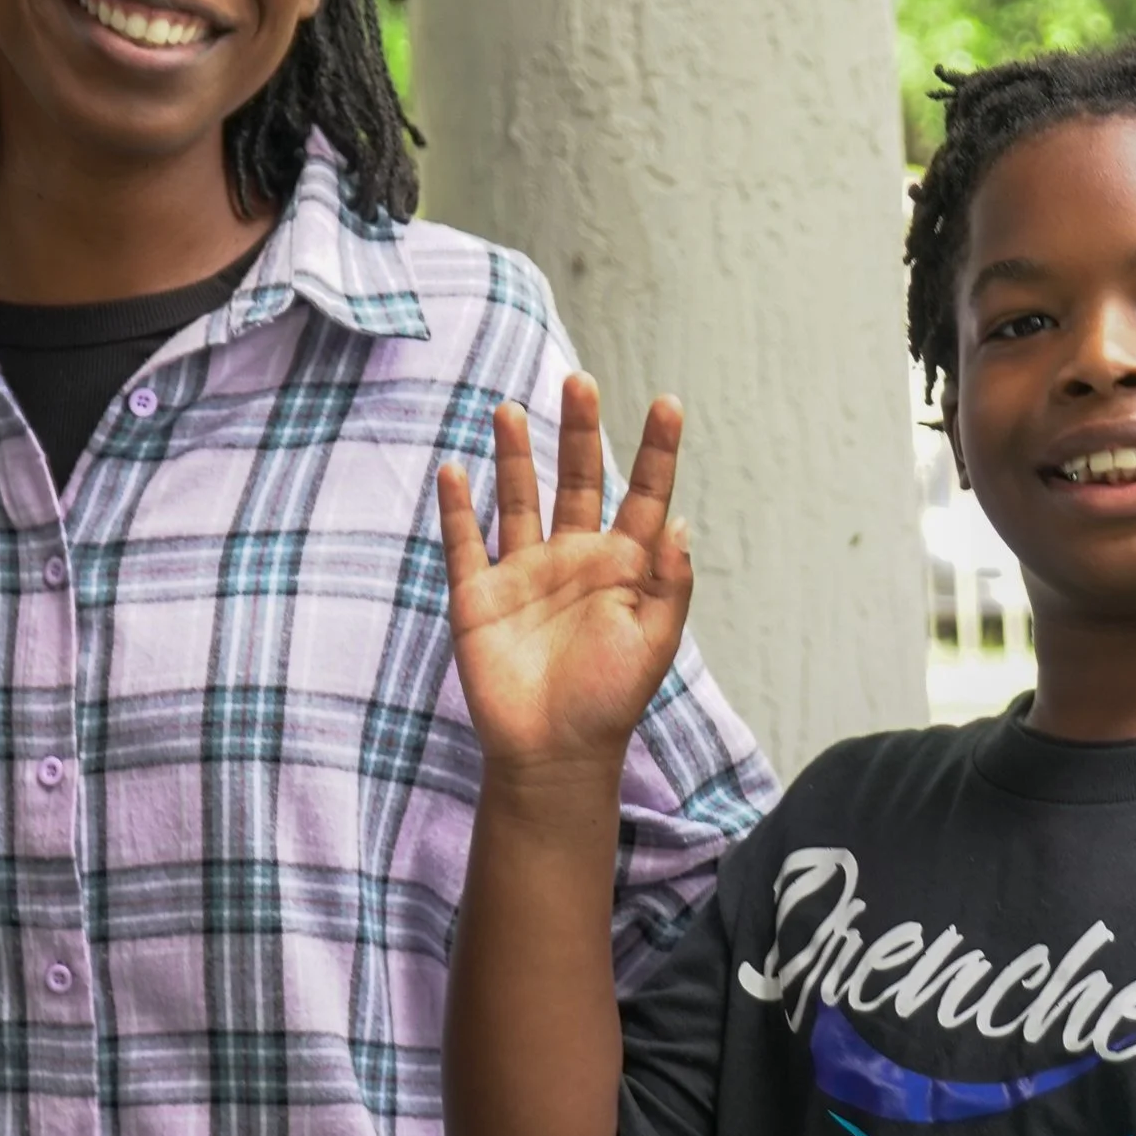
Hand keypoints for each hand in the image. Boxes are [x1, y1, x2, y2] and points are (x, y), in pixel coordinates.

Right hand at [438, 379, 691, 775]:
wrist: (554, 755)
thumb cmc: (610, 700)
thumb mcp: (654, 640)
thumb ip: (669, 581)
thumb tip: (681, 521)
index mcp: (622, 565)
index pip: (643, 494)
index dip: (655, 451)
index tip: (668, 404)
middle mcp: (573, 558)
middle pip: (577, 478)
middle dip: (578, 431)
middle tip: (577, 381)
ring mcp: (523, 573)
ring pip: (518, 498)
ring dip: (515, 455)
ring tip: (511, 409)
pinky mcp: (479, 595)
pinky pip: (465, 542)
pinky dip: (456, 508)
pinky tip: (454, 469)